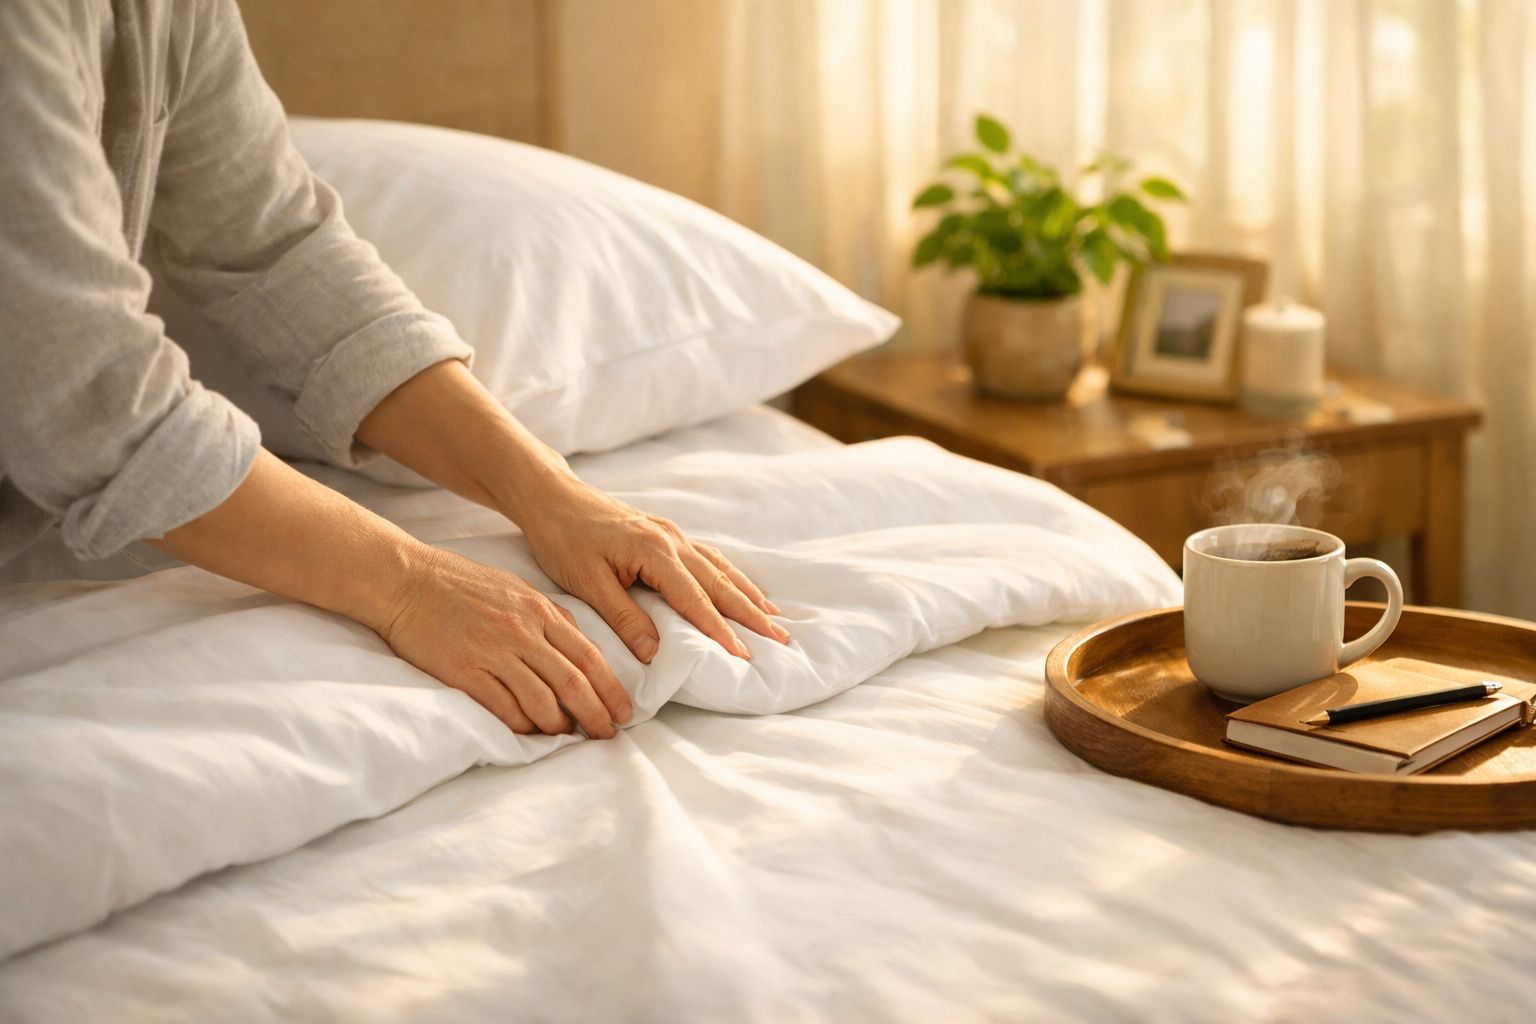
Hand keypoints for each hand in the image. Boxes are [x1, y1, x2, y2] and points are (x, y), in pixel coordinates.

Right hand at [380, 545, 632, 737]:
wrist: (407, 580)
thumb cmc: (462, 584)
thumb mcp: (517, 589)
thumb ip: (549, 617)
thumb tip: (577, 645)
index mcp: (539, 611)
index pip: (588, 657)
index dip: (611, 689)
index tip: (624, 711)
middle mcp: (522, 632)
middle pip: (572, 683)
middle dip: (595, 714)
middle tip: (607, 734)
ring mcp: (493, 652)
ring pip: (541, 700)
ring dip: (557, 725)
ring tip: (565, 735)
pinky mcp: (464, 671)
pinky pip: (502, 707)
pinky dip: (521, 725)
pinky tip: (528, 732)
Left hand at [517, 477, 789, 663]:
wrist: (553, 498)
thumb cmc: (564, 540)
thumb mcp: (588, 583)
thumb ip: (624, 617)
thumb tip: (654, 653)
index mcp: (655, 553)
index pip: (695, 600)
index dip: (720, 630)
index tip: (744, 655)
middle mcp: (673, 541)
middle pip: (720, 583)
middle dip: (751, 613)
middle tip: (780, 639)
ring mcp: (673, 534)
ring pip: (721, 568)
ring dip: (748, 594)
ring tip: (774, 618)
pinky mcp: (667, 534)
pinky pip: (710, 558)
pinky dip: (732, 576)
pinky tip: (742, 588)